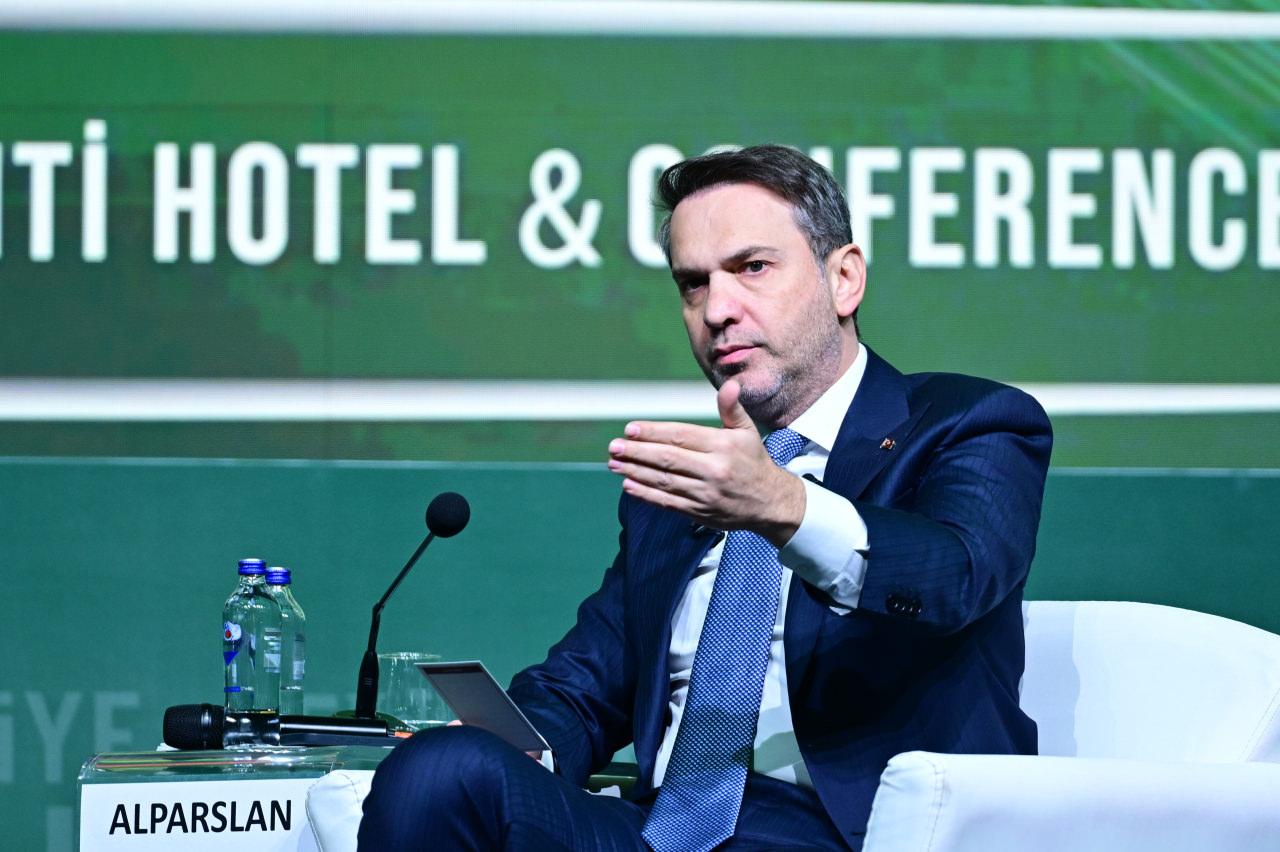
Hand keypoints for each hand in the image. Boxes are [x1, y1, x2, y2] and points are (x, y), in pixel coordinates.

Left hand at [606, 381, 805, 546]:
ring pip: (665, 481)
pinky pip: (668, 502)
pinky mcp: (700, 513)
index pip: (681, 437)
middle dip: (637, 452)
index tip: (630, 429)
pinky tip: (628, 485)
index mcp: (723, 447)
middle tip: (614, 447)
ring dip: (635, 472)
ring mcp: (705, 494)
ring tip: (614, 464)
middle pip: (668, 459)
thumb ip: (732, 408)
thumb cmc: (754, 461)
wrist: (770, 503)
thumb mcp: (747, 432)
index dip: (653, 433)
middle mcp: (714, 471)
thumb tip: (730, 384)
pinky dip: (646, 494)